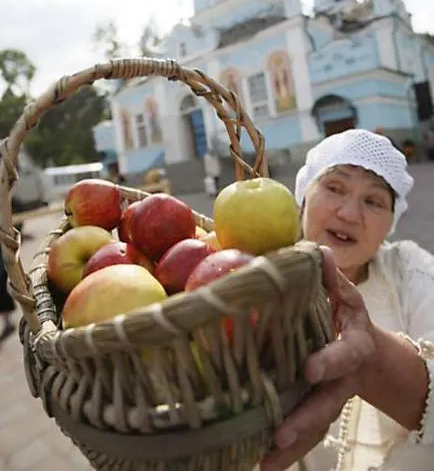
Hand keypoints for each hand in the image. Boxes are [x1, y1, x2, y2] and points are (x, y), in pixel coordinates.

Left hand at [260, 247, 376, 470]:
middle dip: (303, 421)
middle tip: (279, 436)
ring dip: (288, 448)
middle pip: (325, 405)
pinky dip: (282, 453)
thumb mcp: (346, 295)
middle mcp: (339, 381)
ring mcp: (326, 400)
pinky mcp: (312, 412)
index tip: (310, 369)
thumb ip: (332, 277)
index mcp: (351, 349)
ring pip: (311, 428)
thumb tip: (318, 251)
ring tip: (261, 462)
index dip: (329, 362)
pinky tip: (257, 463)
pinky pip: (300, 436)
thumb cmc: (347, 318)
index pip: (344, 356)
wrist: (364, 354)